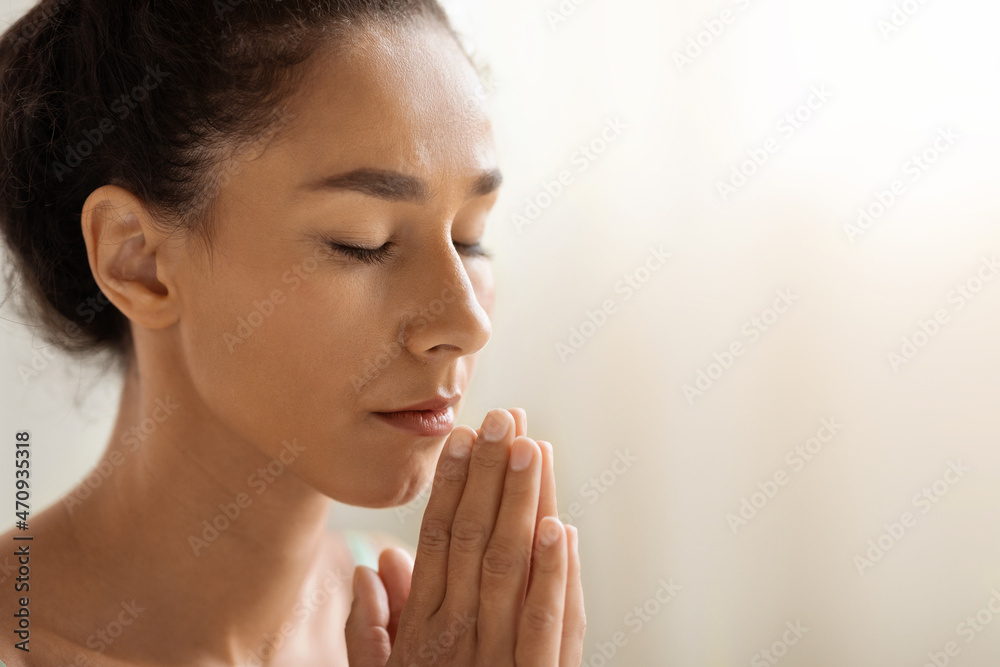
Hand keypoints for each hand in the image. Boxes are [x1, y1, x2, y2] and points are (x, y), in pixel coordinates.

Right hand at [346, 408, 585, 665]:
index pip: (437, 538)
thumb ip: (372, 626)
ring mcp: (498, 655)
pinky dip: (554, 570)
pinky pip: (546, 619)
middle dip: (489, 472)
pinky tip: (560, 525)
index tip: (462, 435)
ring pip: (509, 564)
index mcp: (422, 625)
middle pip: (474, 537)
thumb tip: (372, 563)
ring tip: (531, 446)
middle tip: (503, 417)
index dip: (450, 483)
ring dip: (522, 502)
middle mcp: (457, 632)